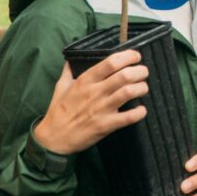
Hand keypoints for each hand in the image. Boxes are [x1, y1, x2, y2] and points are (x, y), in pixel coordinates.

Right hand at [33, 50, 148, 155]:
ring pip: (129, 92)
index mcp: (85, 81)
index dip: (128, 56)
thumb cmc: (57, 112)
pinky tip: (142, 110)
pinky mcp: (105, 125)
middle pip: (125, 75)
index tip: (136, 56)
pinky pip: (128, 117)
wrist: (52, 139)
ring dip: (142, 88)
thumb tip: (72, 59)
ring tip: (143, 88)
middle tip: (144, 72)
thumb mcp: (60, 87)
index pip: (111, 62)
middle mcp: (95, 92)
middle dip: (140, 71)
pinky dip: (139, 112)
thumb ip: (68, 71)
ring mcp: (101, 109)